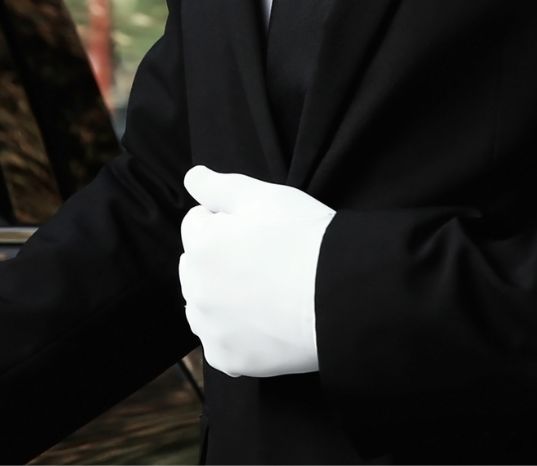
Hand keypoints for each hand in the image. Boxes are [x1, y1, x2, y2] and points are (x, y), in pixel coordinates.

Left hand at [178, 166, 335, 377]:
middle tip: (267, 264)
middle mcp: (195, 288)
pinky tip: (267, 325)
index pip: (196, 224)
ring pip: (205, 306)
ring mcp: (209, 327)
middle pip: (197, 266)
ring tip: (267, 294)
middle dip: (220, 261)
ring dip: (223, 300)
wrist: (345, 297)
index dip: (228, 222)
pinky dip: (237, 337)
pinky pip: (221, 344)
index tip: (260, 233)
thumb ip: (219, 186)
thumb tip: (191, 178)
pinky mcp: (228, 359)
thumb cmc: (308, 240)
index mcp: (199, 245)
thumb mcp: (265, 197)